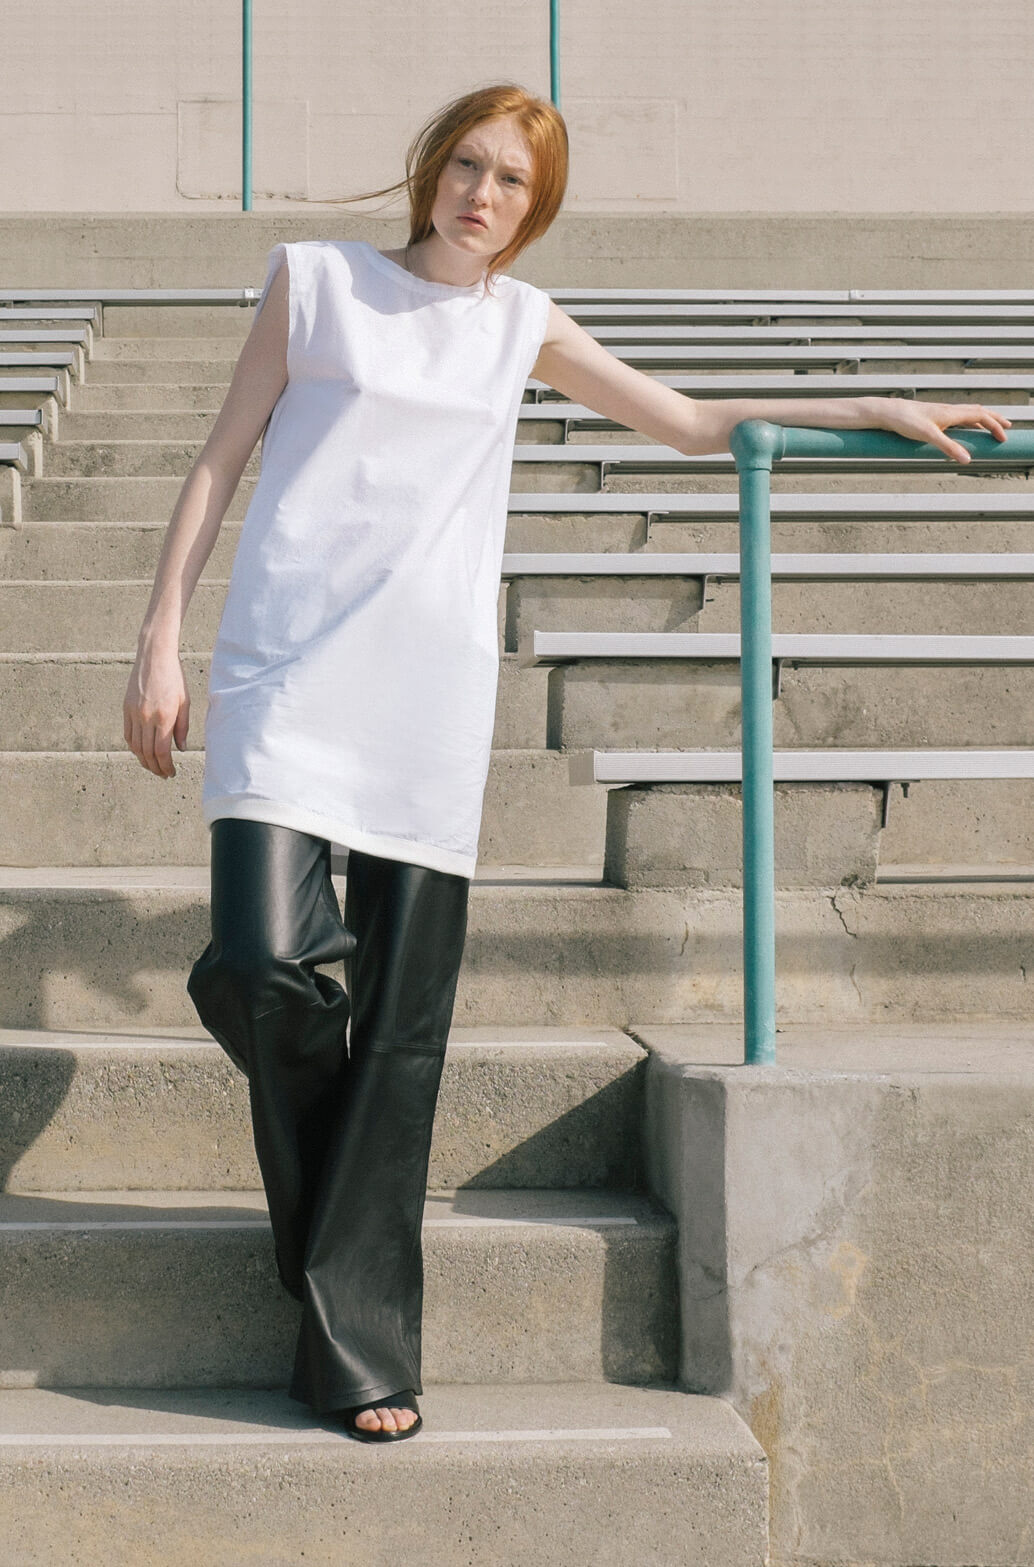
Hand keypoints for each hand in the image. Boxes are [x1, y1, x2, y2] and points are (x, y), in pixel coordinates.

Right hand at [124, 647, 189, 777]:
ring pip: (135, 746)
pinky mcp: (126, 709)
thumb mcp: (185, 702)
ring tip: (153, 766)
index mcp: (164, 717)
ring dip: (144, 760)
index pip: (162, 752)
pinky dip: (134, 747)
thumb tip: (180, 749)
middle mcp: (146, 717)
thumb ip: (182, 728)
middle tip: (163, 774)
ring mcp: (134, 713)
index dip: (166, 767)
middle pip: (147, 753)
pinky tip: (141, 752)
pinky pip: (128, 734)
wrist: (154, 656)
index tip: (171, 773)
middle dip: (155, 768)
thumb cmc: (174, 677)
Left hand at [872, 397, 1011, 463]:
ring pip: (968, 414)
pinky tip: (964, 432)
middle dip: (994, 420)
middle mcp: (949, 410)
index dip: (995, 426)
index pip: (981, 416)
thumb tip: (968, 460)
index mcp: (952, 412)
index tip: (1004, 438)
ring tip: (990, 429)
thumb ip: (949, 447)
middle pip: (979, 412)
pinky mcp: (933, 417)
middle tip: (1008, 427)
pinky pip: (957, 418)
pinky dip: (968, 423)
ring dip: (982, 421)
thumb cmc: (906, 422)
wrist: (888, 413)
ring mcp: (941, 413)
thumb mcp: (929, 436)